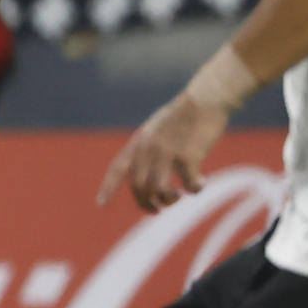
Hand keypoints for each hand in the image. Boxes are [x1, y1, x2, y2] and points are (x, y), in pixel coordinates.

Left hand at [97, 92, 229, 212]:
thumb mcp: (156, 128)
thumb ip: (147, 148)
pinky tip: (201, 184)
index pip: (117, 169)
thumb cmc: (184, 115)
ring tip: (177, 196)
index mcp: (138, 142)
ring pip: (159, 191)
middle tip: (157, 209)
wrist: (206, 98)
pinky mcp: (188, 157)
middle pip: (138, 187)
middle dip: (146, 204)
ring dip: (168, 200)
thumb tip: (146, 173)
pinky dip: (195, 189)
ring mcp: (166, 153)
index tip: (101, 205)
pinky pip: (188, 185)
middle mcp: (147, 149)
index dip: (108, 188)